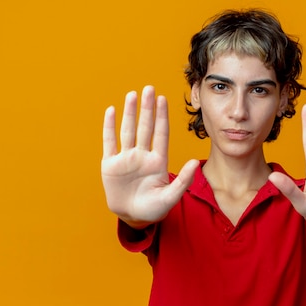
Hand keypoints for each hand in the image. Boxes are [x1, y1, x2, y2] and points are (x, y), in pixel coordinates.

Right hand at [102, 86, 198, 227]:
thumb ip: (183, 180)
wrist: (132, 217)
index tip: (164, 99)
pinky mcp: (110, 164)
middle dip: (147, 108)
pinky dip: (109, 127)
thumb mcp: (171, 197)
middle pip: (145, 127)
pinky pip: (110, 142)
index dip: (162, 117)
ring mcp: (126, 158)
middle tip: (150, 88)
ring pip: (128, 130)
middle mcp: (142, 155)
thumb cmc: (154, 209)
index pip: (161, 134)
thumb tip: (196, 162)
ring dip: (130, 113)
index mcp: (158, 161)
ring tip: (132, 95)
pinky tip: (111, 111)